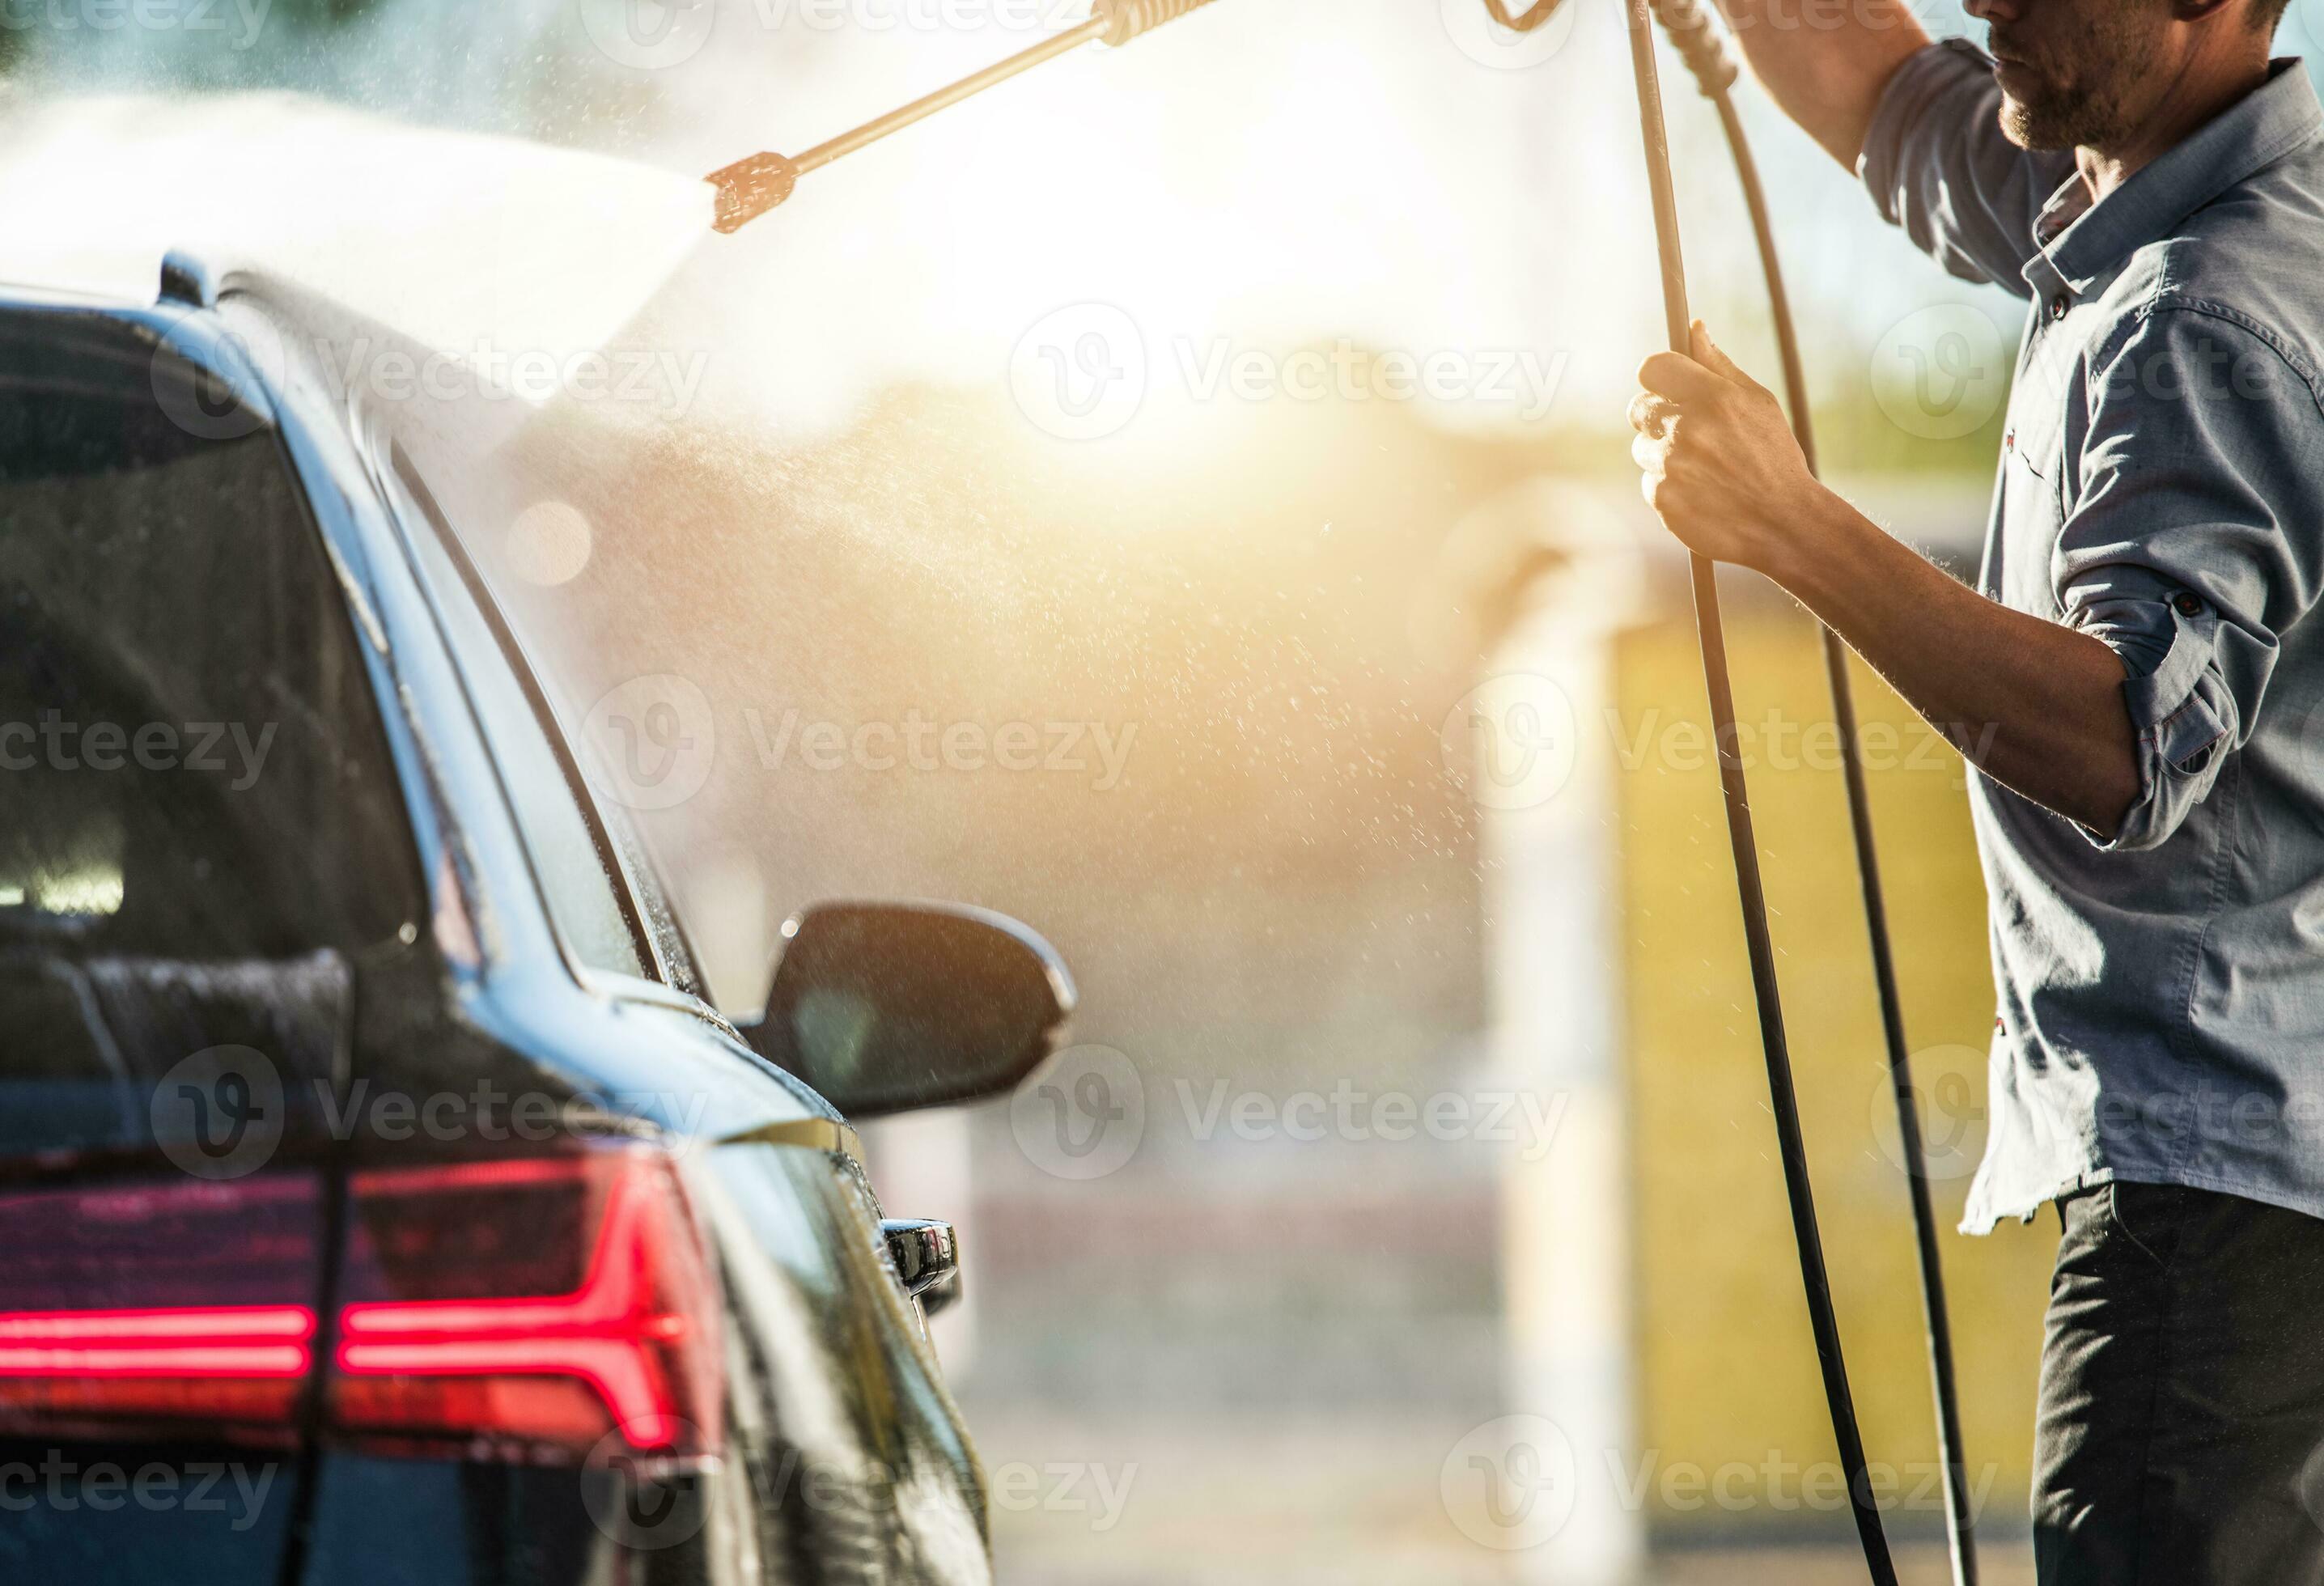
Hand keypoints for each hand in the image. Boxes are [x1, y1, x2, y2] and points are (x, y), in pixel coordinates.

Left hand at [1628, 321, 1827, 574]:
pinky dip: (1667, 487)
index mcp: (1713, 397)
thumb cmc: (1773, 457)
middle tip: (1688, 433)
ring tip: (1703, 469)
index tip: (1667, 387)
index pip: (1653, 367)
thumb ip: (1719, 366)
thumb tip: (1693, 327)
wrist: (1785, 523)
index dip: (1658, 377)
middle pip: (1638, 407)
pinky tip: (1699, 493)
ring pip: (1641, 447)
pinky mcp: (1662, 498)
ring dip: (1662, 455)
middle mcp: (1687, 428)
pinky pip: (1649, 481)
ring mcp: (1671, 465)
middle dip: (1657, 416)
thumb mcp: (1758, 403)